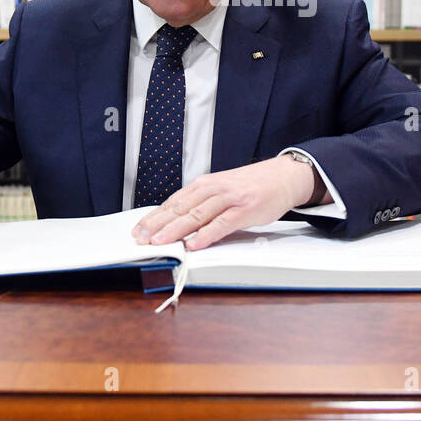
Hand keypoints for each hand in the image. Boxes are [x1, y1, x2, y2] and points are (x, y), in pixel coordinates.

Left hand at [132, 155, 322, 249]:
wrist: (282, 177)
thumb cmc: (250, 186)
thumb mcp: (221, 190)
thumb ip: (201, 205)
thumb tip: (175, 224)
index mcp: (204, 184)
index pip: (172, 202)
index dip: (153, 217)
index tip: (137, 230)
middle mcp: (213, 189)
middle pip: (180, 208)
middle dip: (158, 224)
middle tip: (141, 238)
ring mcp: (229, 199)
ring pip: (197, 215)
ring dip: (176, 230)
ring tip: (160, 242)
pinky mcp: (245, 210)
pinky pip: (222, 224)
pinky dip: (207, 234)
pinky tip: (194, 243)